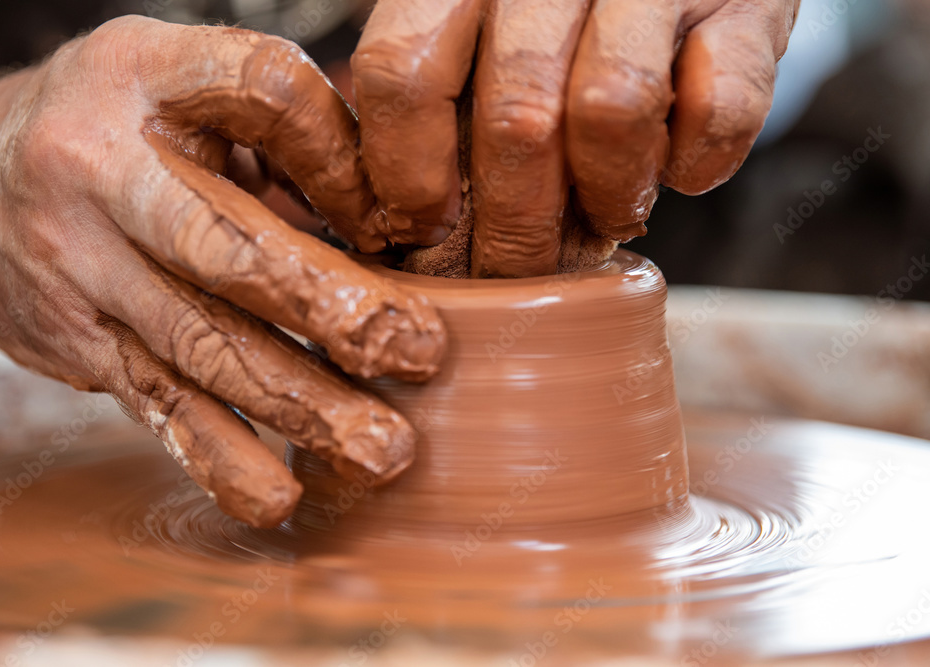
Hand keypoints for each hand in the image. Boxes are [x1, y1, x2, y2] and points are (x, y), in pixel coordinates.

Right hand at [0, 16, 444, 526]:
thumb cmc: (107, 128)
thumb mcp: (175, 81)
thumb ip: (274, 124)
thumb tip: (389, 206)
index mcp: (142, 75)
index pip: (261, 90)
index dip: (337, 150)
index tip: (392, 212)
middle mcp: (100, 173)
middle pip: (226, 245)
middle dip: (330, 307)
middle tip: (419, 352)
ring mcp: (80, 269)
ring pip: (200, 344)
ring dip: (300, 404)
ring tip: (381, 448)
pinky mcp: (78, 347)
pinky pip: (155, 405)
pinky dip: (219, 457)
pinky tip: (279, 497)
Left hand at [352, 0, 799, 276]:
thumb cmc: (568, 17)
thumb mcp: (484, 31)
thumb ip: (440, 97)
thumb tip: (403, 223)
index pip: (403, 69)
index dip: (405, 167)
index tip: (422, 227)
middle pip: (515, 117)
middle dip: (513, 226)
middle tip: (516, 270)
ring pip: (612, 110)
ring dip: (607, 195)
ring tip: (607, 216)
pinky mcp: (750, 6)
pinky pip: (721, 113)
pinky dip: (698, 165)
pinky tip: (679, 169)